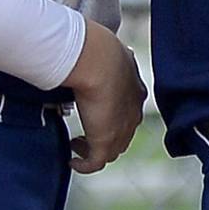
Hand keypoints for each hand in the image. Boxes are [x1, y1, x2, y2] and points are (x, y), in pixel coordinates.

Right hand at [63, 20, 145, 173]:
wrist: (98, 60)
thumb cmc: (99, 49)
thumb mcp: (106, 50)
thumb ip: (103, 53)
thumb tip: (92, 44)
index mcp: (136, 92)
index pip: (129, 112)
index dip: (114, 116)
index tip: (96, 112)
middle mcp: (133, 115)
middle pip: (122, 135)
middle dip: (105, 136)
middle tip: (86, 133)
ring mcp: (120, 130)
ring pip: (110, 150)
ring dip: (93, 150)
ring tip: (76, 144)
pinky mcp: (104, 141)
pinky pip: (95, 163)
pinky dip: (84, 165)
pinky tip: (72, 161)